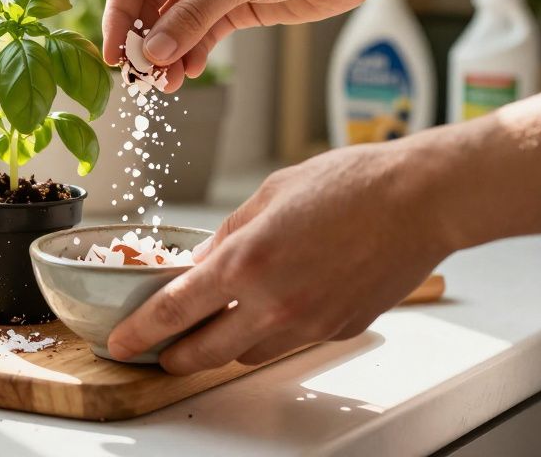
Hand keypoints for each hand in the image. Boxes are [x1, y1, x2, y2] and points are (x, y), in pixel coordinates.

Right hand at [102, 0, 370, 88]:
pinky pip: (199, 35)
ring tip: (164, 84)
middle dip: (145, 41)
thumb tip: (152, 53)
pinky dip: (191, 55)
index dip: (119, 15)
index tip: (114, 54)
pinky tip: (187, 73)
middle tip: (138, 78)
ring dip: (167, 54)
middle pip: (149, 3)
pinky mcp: (232, 6)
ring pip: (173, 24)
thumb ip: (191, 18)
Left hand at [106, 140, 453, 373]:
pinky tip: (272, 308)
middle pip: (205, 352)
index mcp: (246, 261)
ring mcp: (308, 323)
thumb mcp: (269, 194)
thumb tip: (202, 262)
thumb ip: (229, 235)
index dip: (140, 333)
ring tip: (216, 324)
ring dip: (224, 345)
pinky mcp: (337, 330)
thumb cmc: (350, 184)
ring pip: (247, 354)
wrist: (419, 201)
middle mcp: (273, 303)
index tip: (122, 343)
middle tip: (161, 350)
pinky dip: (270, 334)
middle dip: (175, 356)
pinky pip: (289, 344)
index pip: (174, 311)